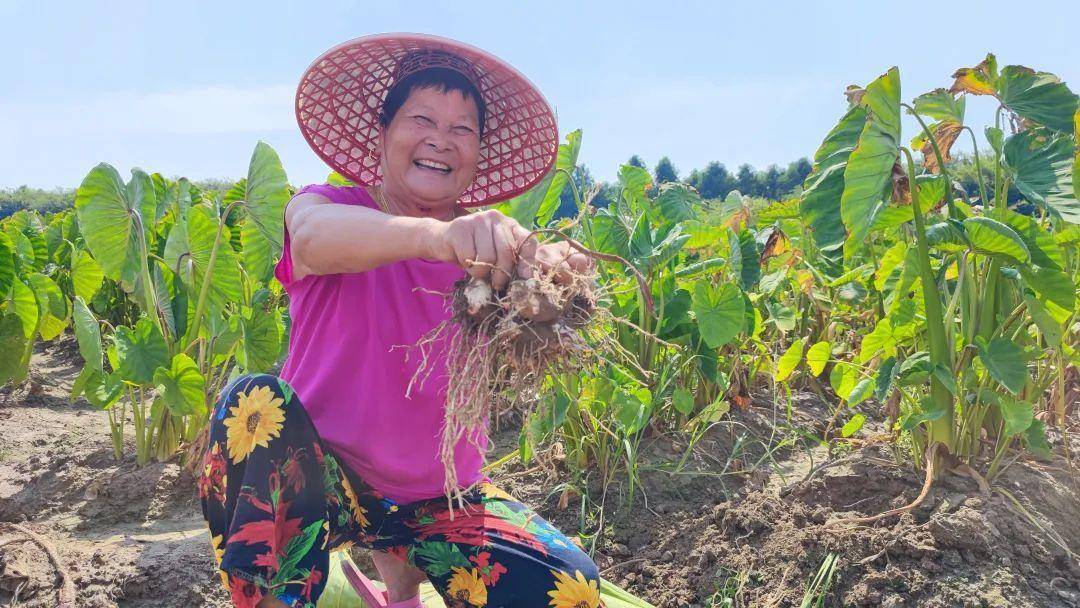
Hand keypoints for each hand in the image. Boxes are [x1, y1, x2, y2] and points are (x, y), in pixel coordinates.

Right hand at [426, 210, 594, 289]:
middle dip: (503, 274)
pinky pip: (470, 256)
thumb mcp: (499, 258)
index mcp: (513, 227)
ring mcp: (479, 220)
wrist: (443, 241)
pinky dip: (468, 266)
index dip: (533, 263)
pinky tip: (463, 261)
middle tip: (498, 285)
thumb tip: (548, 281)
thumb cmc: (477, 254)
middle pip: (508, 253)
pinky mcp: (460, 227)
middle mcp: (499, 219)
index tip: (529, 281)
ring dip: (483, 273)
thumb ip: (518, 266)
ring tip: (478, 273)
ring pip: (488, 257)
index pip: (530, 243)